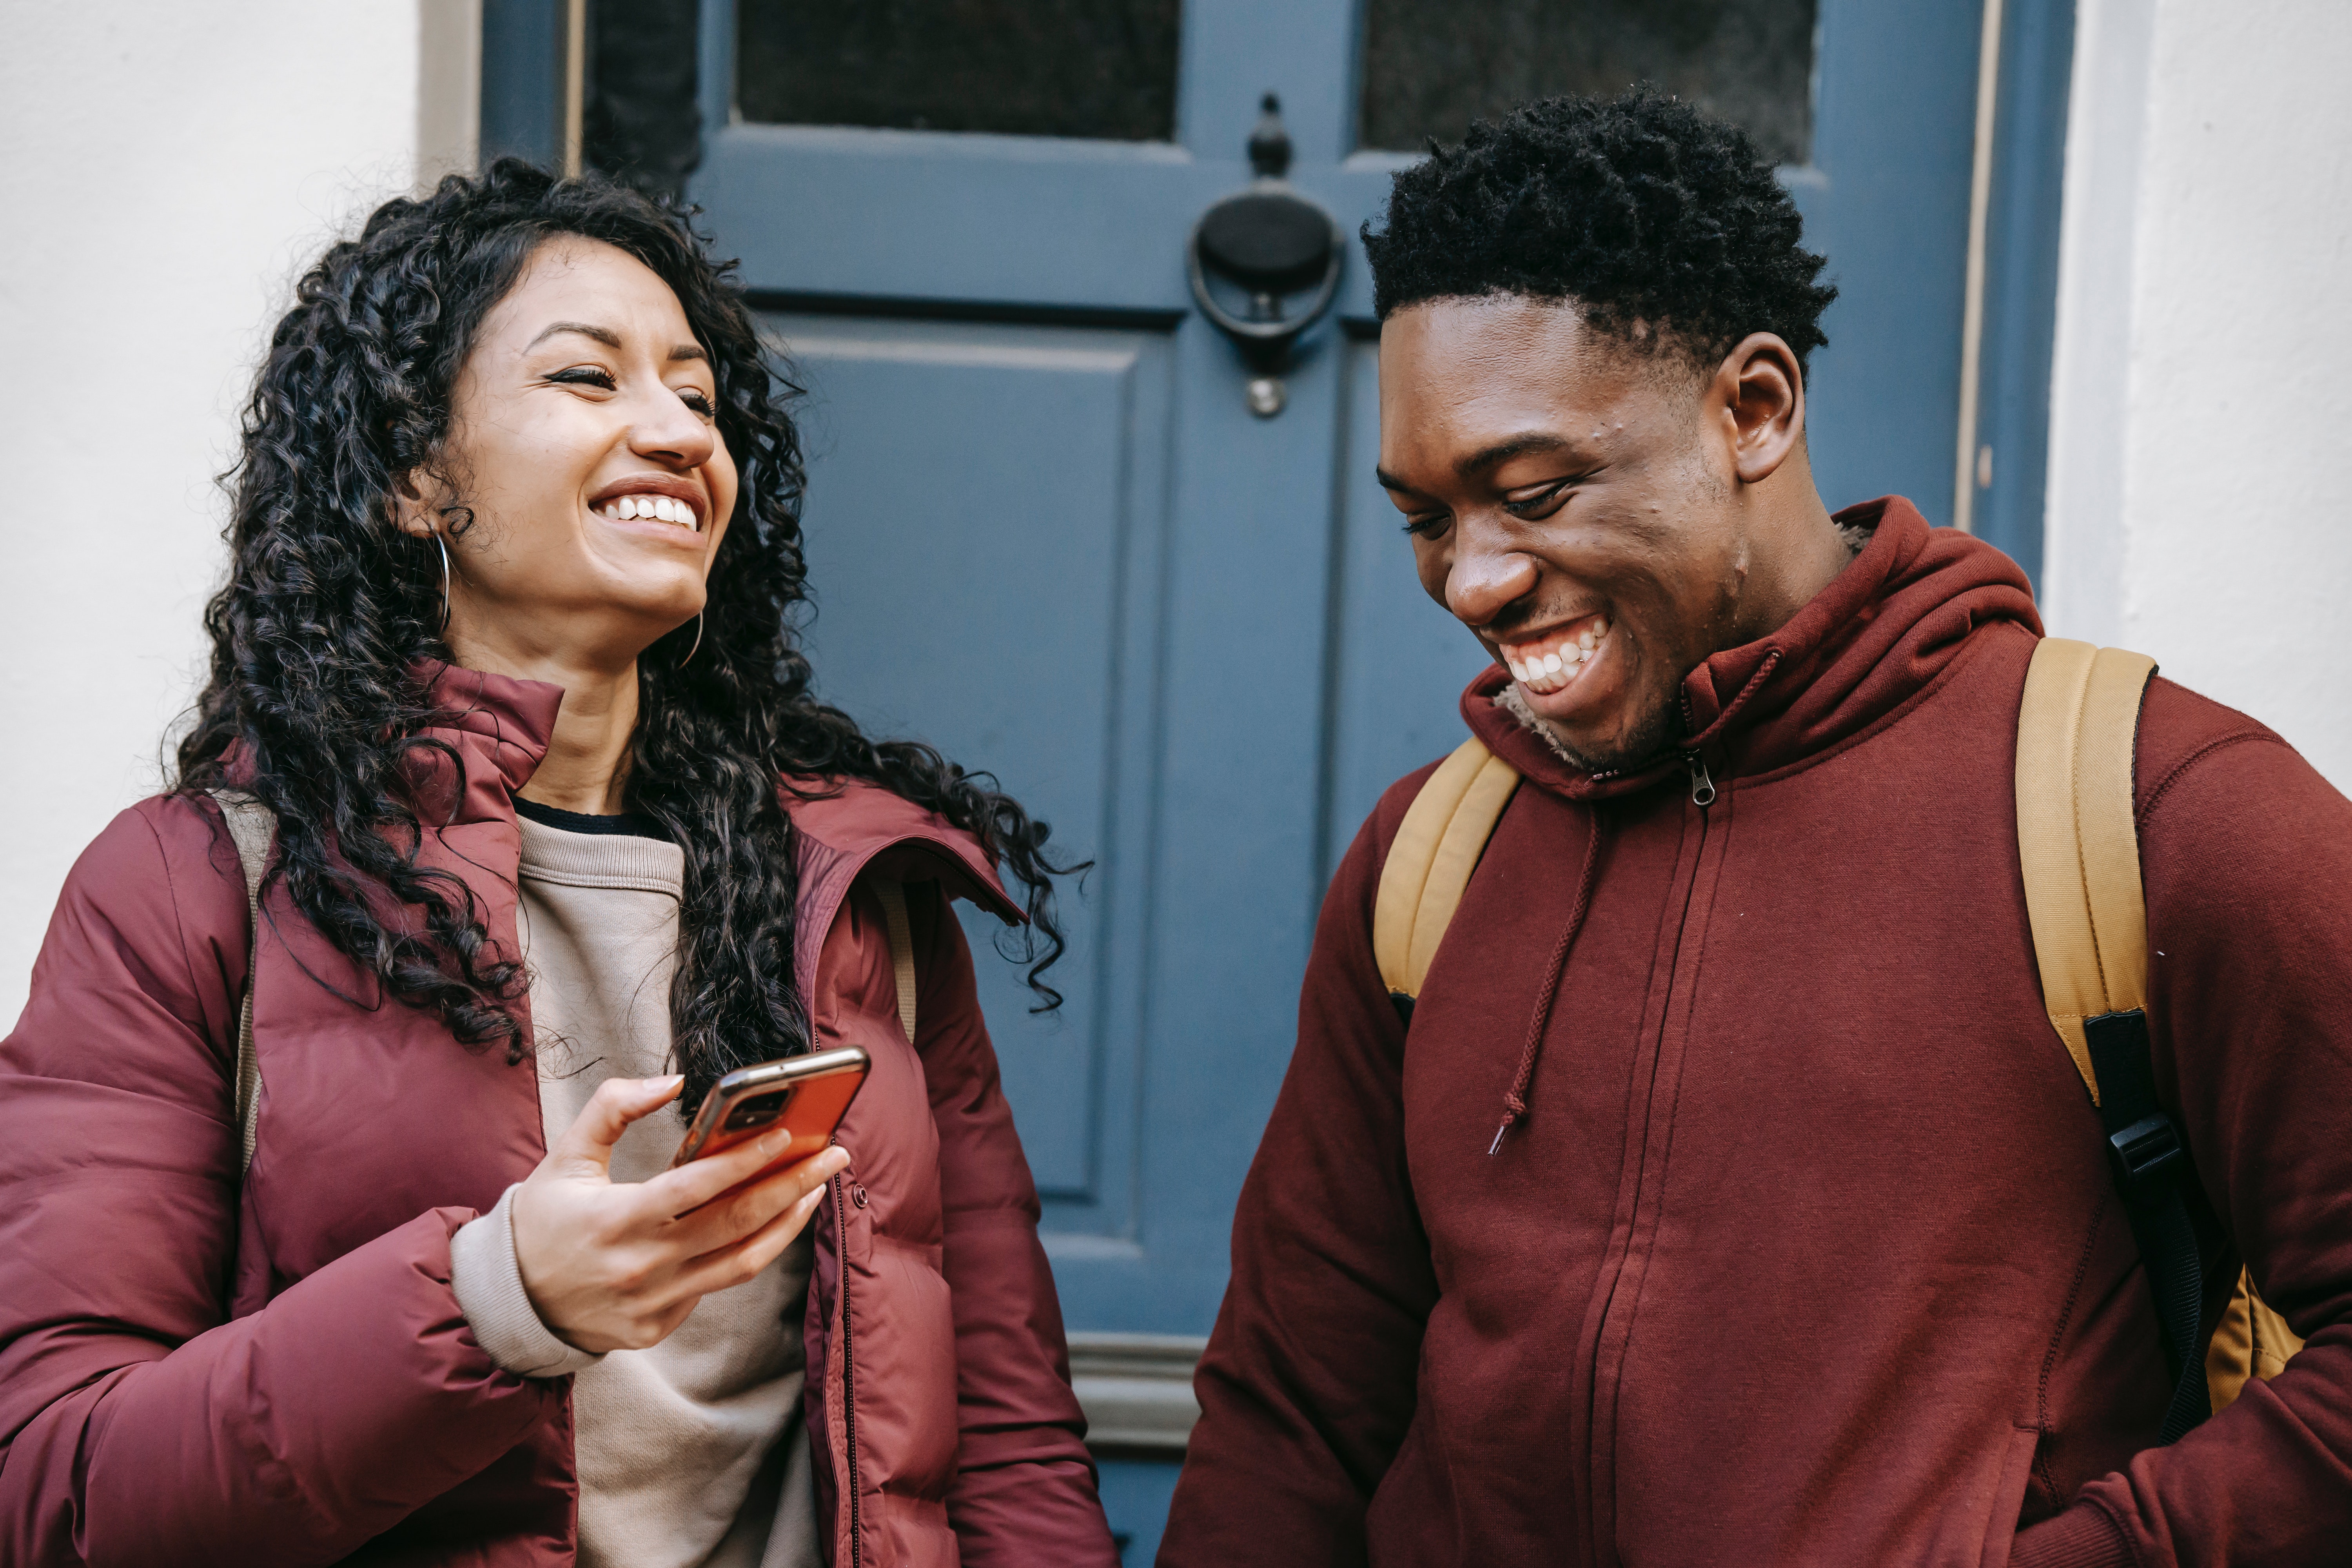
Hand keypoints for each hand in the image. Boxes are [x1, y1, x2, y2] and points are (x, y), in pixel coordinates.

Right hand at [509, 1075, 849, 1353]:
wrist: (511, 1301)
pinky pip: (713, 1287)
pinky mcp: (657, 1329)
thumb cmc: (543, 1220)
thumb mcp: (567, 1156)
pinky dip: (742, 1253)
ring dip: (788, 1224)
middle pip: (737, 1224)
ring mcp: (653, 1303)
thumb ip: (613, 1107)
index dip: (745, 1161)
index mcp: (618, 1219)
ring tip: (815, 1189)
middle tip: (834, 1154)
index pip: (697, 1188)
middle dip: (794, 1185)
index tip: (787, 1135)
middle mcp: (642, 1266)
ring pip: (742, 1263)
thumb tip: (671, 1083)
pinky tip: (762, 1225)